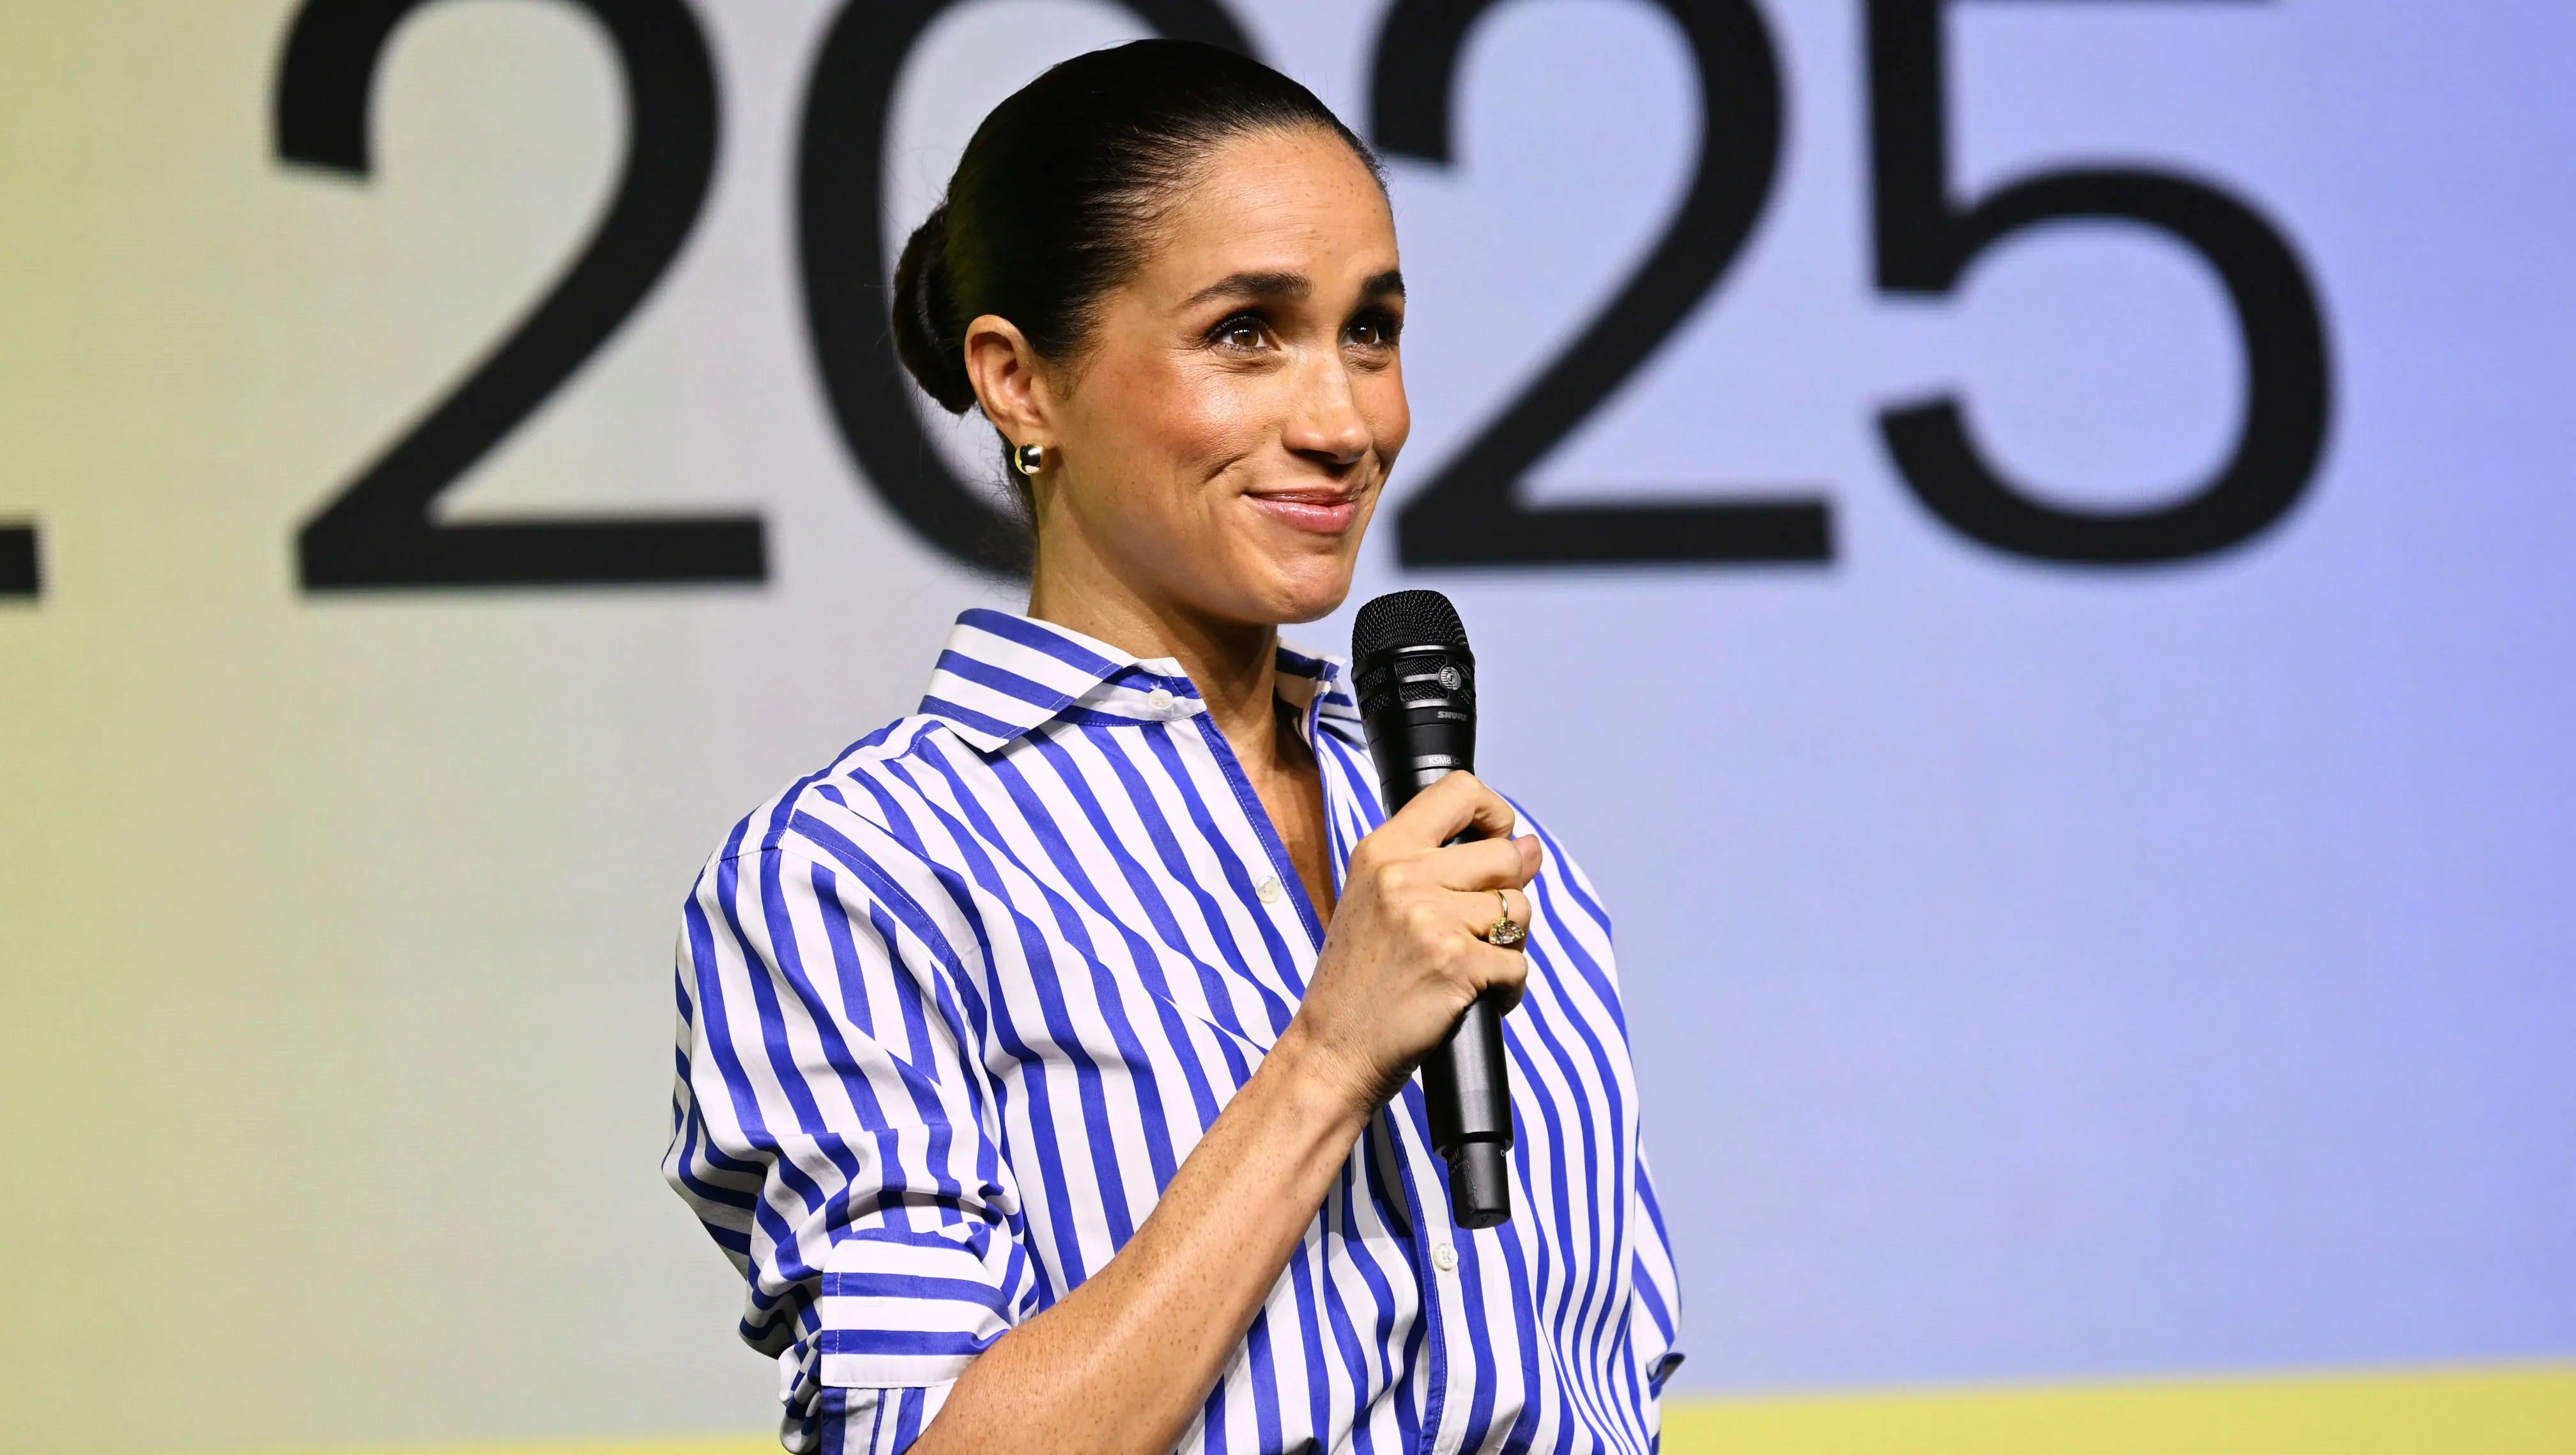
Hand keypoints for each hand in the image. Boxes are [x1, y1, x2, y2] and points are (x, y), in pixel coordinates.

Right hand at [1280, 772, 1541, 1119]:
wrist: (1332, 1049)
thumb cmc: (1358, 981)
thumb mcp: (1381, 902)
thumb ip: (1449, 867)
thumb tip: (1530, 847)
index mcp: (1382, 850)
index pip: (1459, 790)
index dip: (1495, 813)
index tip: (1495, 841)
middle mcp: (1404, 875)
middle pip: (1506, 856)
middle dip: (1507, 896)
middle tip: (1475, 930)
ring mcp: (1431, 919)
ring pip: (1519, 911)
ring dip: (1507, 945)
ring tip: (1467, 967)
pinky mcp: (1457, 964)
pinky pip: (1518, 965)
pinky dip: (1506, 989)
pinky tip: (1472, 997)